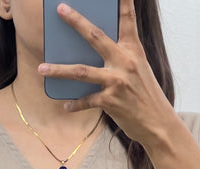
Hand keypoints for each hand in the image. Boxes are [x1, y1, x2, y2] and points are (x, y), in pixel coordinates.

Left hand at [38, 0, 176, 146]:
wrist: (158, 124)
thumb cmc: (146, 96)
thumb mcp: (139, 70)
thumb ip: (119, 58)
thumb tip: (95, 54)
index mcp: (133, 51)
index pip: (127, 19)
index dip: (123, 1)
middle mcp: (125, 62)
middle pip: (96, 37)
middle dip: (76, 21)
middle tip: (60, 9)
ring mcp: (116, 81)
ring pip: (81, 71)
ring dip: (58, 70)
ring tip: (41, 68)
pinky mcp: (110, 101)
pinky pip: (86, 101)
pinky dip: (75, 104)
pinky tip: (66, 106)